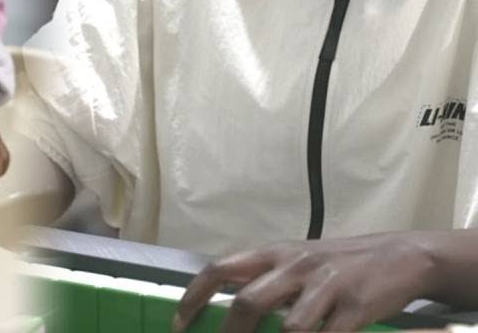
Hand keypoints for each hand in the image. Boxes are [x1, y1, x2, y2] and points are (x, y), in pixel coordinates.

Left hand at [174, 233, 434, 331]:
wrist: (400, 255)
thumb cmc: (338, 264)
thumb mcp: (295, 262)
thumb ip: (264, 282)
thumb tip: (227, 313)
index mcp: (273, 253)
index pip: (220, 269)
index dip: (194, 298)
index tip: (179, 325)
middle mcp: (294, 265)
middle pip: (248, 302)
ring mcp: (326, 286)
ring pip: (290, 327)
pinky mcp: (356, 307)